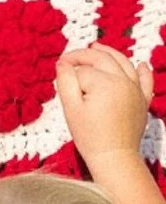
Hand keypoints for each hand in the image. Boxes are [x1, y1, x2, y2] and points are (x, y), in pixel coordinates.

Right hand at [56, 43, 152, 170]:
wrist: (114, 156)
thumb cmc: (90, 136)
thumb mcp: (71, 109)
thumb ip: (66, 82)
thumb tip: (62, 63)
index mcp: (104, 83)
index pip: (82, 70)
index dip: (68, 70)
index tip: (57, 72)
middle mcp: (123, 81)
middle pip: (101, 59)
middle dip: (84, 54)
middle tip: (70, 57)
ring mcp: (135, 90)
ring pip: (123, 62)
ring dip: (109, 53)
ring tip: (97, 46)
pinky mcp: (142, 100)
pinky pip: (145, 80)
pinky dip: (143, 70)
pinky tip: (140, 64)